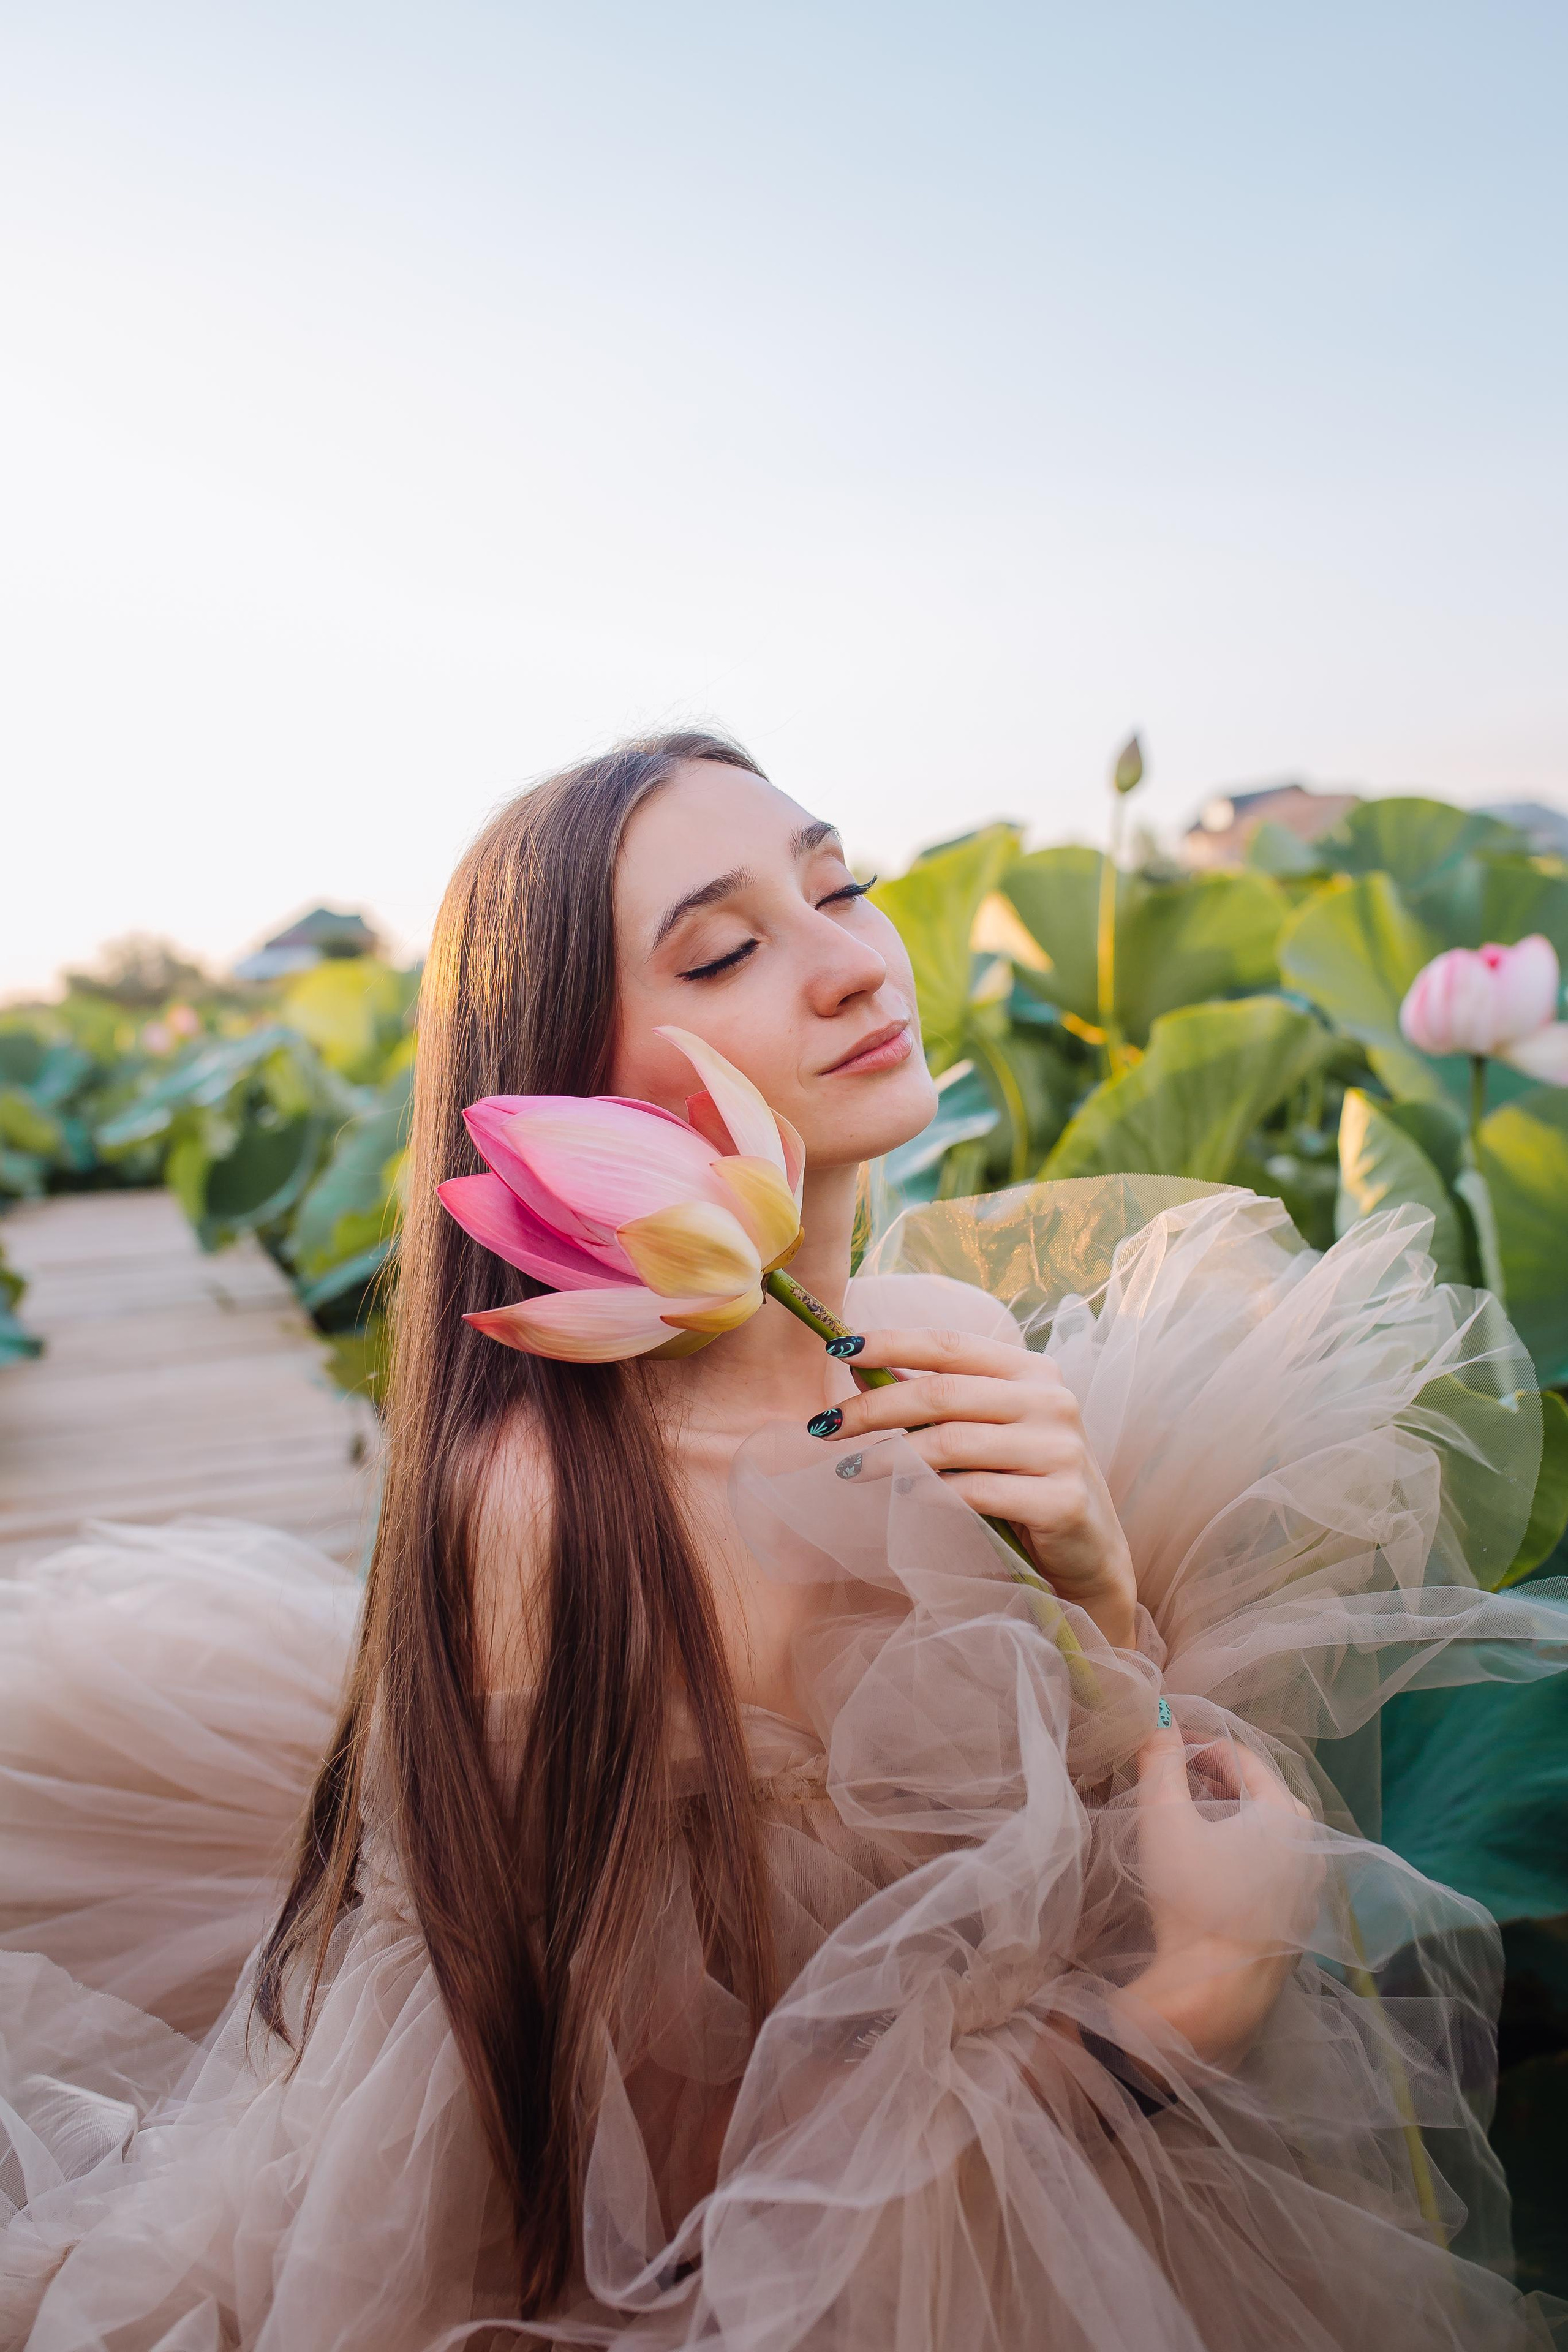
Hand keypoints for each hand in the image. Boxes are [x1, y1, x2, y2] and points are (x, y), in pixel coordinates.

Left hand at [813, 1327, 1136, 1648]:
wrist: (1088, 1551)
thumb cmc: (1023, 1481)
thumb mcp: (987, 1429)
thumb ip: (936, 1399)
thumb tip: (858, 1368)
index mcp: (1033, 1370)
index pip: (950, 1344)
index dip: (891, 1343)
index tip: (837, 1348)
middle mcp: (1051, 1400)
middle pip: (942, 1393)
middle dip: (873, 1408)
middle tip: (824, 1426)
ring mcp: (1060, 1450)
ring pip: (951, 1443)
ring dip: (888, 1457)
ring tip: (850, 1471)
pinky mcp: (1059, 1500)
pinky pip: (973, 1492)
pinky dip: (929, 1492)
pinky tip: (904, 1496)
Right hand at [1114, 1721, 1325, 2070]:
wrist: (1217, 1990)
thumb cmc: (1193, 1898)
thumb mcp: (1165, 1820)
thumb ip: (1160, 1761)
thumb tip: (1157, 1719)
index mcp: (1286, 1811)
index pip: (1240, 1756)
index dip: (1196, 1745)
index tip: (1163, 1748)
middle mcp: (1311, 1842)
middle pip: (1258, 1790)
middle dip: (1214, 1778)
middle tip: (1173, 1779)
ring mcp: (1310, 1884)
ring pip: (1268, 1829)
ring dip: (1230, 1815)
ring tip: (1190, 1818)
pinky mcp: (1300, 1918)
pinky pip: (1273, 1864)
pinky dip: (1245, 1851)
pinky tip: (1213, 1865)